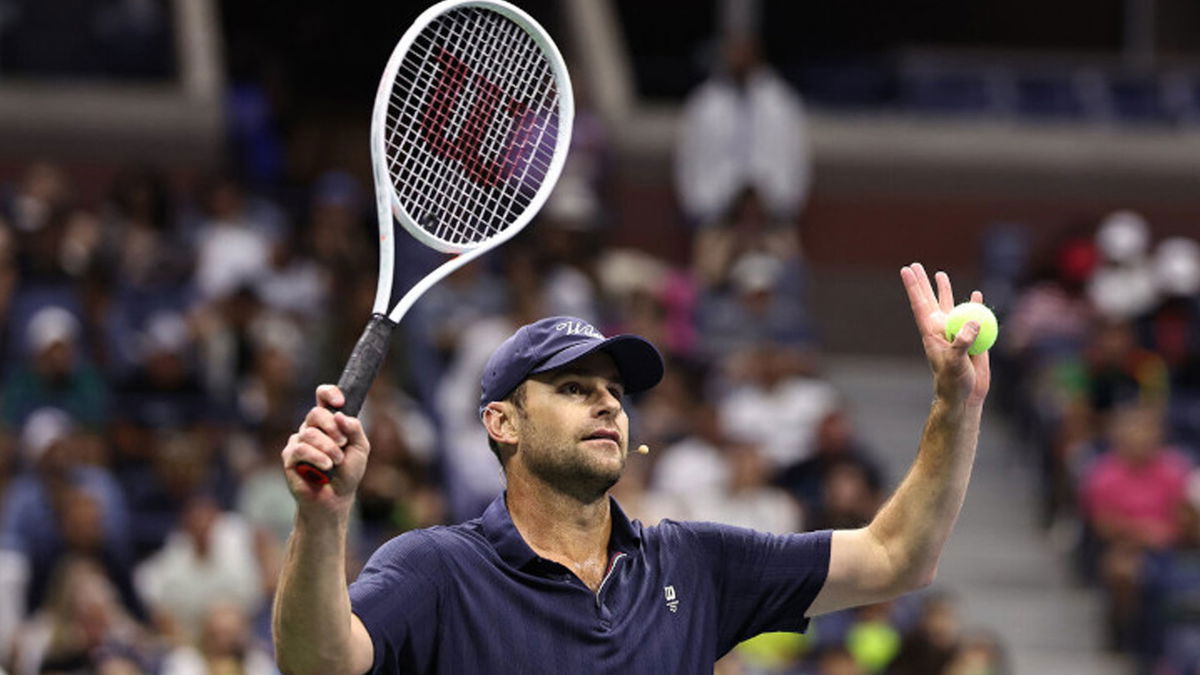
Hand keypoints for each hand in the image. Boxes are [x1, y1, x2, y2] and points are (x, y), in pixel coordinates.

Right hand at [281, 385, 370, 513]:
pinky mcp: (289, 457)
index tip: (340, 402)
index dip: (329, 393)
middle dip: (332, 427)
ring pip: (309, 432)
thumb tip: (340, 415)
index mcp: (328, 422)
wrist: (337, 499)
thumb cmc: (348, 473)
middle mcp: (311, 428)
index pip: (322, 397)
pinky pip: (301, 449)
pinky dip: (317, 457)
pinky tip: (326, 466)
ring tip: (336, 462)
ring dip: (328, 448)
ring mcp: (298, 442)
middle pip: (316, 413)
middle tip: (342, 443)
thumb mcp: (360, 448)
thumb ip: (354, 429)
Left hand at [901, 263, 990, 407]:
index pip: (920, 304)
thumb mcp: (955, 362)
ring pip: (950, 305)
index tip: (905, 269)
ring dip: (945, 290)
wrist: (965, 395)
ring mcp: (956, 332)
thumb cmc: (953, 381)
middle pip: (931, 299)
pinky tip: (976, 295)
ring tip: (939, 275)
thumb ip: (962, 342)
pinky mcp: (972, 338)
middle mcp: (941, 328)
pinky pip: (974, 316)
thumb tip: (973, 322)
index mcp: (932, 332)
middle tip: (915, 265)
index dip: (913, 287)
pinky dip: (975, 304)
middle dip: (923, 283)